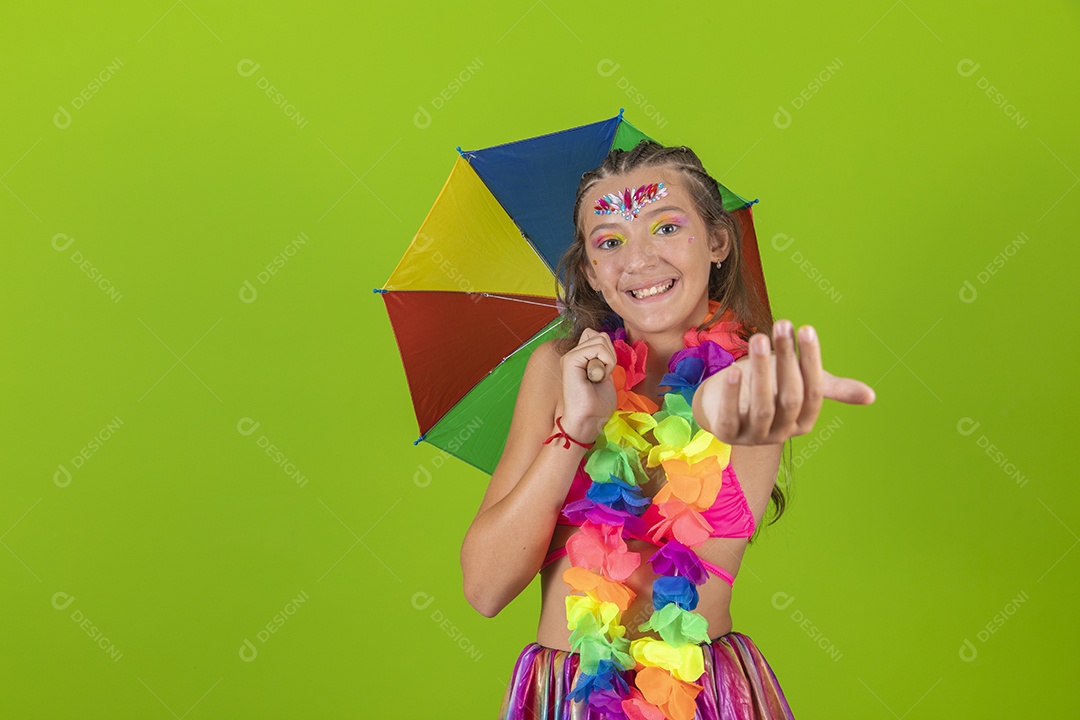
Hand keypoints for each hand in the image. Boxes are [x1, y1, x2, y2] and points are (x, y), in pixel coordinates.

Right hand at [559, 328, 617, 441]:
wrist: (589, 420)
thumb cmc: (598, 404)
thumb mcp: (606, 374)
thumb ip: (604, 358)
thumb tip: (608, 344)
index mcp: (580, 357)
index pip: (598, 336)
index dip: (608, 351)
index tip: (606, 372)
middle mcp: (573, 354)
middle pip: (600, 335)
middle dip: (610, 354)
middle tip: (603, 376)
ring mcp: (570, 356)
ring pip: (600, 339)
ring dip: (608, 360)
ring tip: (599, 378)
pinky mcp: (570, 360)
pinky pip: (597, 348)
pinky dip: (606, 362)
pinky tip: (598, 378)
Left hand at [694, 320, 875, 445]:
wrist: (723, 403)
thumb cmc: (769, 388)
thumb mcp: (800, 385)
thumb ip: (832, 388)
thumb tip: (872, 396)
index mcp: (803, 421)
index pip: (813, 392)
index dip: (810, 361)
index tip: (806, 328)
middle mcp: (781, 433)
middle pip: (790, 398)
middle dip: (787, 361)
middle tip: (782, 325)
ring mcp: (753, 436)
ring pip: (763, 407)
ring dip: (762, 371)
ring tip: (759, 337)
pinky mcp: (726, 434)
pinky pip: (730, 419)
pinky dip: (733, 396)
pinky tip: (734, 371)